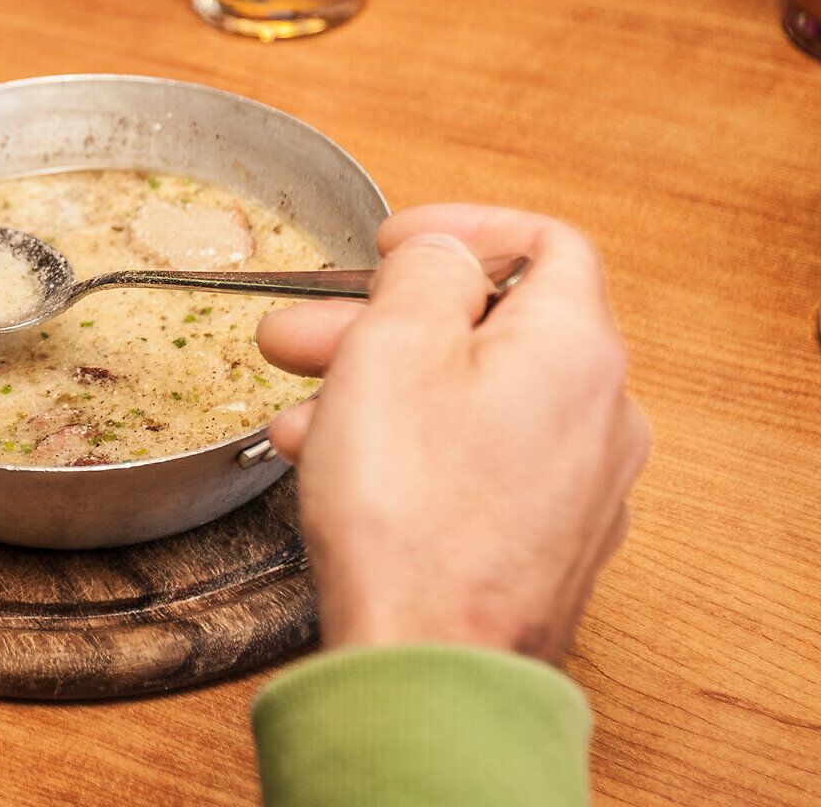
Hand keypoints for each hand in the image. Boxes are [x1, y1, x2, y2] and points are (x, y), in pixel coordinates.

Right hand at [255, 205, 649, 664]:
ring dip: (381, 388)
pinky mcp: (545, 545)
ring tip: (296, 408)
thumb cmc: (410, 513)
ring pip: (473, 401)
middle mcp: (599, 414)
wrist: (429, 665)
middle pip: (493, 330)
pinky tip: (333, 466)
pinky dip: (410, 447)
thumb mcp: (393, 347)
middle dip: (383, 321)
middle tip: (302, 330)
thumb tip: (444, 254)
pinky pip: (476, 465)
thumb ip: (425, 274)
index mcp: (575, 348)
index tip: (393, 242)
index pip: (546, 244)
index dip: (463, 229)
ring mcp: (578, 487)